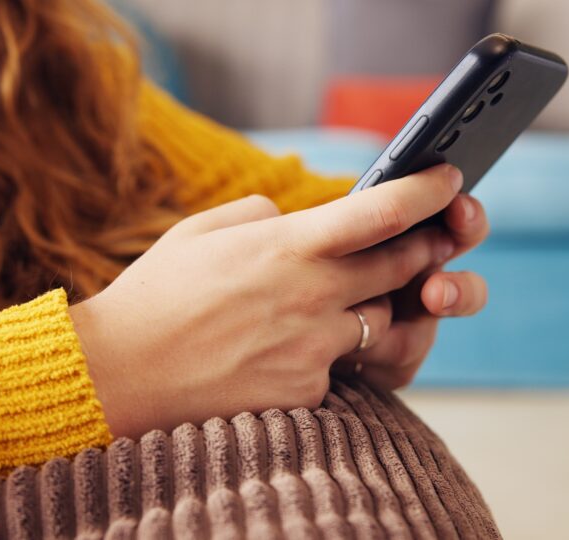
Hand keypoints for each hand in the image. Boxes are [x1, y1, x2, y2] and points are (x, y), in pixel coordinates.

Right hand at [70, 165, 467, 438]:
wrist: (118, 376)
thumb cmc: (154, 297)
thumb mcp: (201, 231)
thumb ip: (260, 214)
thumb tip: (293, 218)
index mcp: (288, 245)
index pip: (383, 210)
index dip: (427, 191)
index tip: (449, 177)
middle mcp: (312, 294)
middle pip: (402, 266)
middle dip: (423, 250)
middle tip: (425, 242)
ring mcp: (314, 347)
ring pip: (381, 321)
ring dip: (377, 307)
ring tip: (340, 303)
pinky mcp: (308, 390)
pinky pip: (341, 366)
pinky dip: (328, 355)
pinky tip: (284, 352)